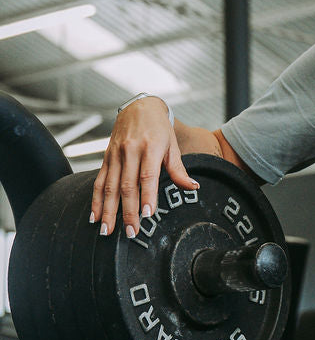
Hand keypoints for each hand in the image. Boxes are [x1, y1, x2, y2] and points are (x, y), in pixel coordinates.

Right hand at [90, 98, 198, 237]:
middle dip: (127, 212)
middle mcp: (130, 151)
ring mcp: (116, 155)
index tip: (147, 215)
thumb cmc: (159, 128)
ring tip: (107, 231)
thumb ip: (179, 170)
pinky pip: (99, 181)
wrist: (139, 107)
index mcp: (150, 148)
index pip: (147, 176)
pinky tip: (95, 215)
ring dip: (108, 211)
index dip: (147, 196)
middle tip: (130, 232)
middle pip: (127, 186)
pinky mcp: (106, 157)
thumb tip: (193, 187)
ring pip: (110, 186)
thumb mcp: (172, 145)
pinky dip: (96, 200)